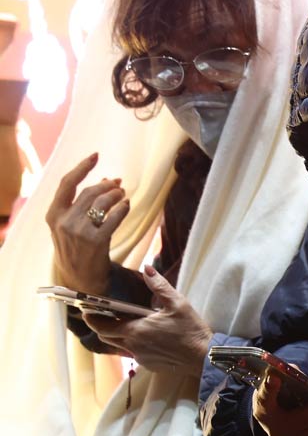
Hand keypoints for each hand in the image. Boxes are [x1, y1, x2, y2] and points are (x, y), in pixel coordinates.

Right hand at [46, 153, 128, 293]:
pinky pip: (113, 218)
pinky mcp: (95, 241)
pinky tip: (126, 206)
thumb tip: (106, 180)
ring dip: (115, 195)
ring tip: (122, 195)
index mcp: (53, 215)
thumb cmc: (77, 248)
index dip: (82, 167)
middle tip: (118, 184)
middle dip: (106, 185)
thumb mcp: (70, 225)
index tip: (95, 156)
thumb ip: (81, 204)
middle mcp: (63, 221)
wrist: (80, 279)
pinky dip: (122, 208)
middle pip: (89, 191)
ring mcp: (78, 232)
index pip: (66, 184)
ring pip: (101, 202)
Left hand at [82, 266, 212, 375]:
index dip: (91, 319)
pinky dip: (135, 344)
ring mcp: (140, 357)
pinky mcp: (148, 365)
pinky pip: (134, 353)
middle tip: (103, 315)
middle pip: (107, 337)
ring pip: (120, 346)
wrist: (204, 356)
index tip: (85, 311)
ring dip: (119, 335)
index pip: (102, 326)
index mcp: (136, 330)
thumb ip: (159, 286)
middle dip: (102, 326)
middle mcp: (133, 345)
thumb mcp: (177, 303)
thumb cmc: (191, 329)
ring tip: (127, 324)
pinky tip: (148, 338)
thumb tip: (147, 268)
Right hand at [253, 370, 307, 435]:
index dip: (269, 390)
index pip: (266, 401)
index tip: (274, 378)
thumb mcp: (271, 386)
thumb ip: (283, 377)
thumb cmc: (275, 399)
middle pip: (305, 421)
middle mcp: (284, 432)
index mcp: (267, 414)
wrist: (275, 422)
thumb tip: (295, 370)